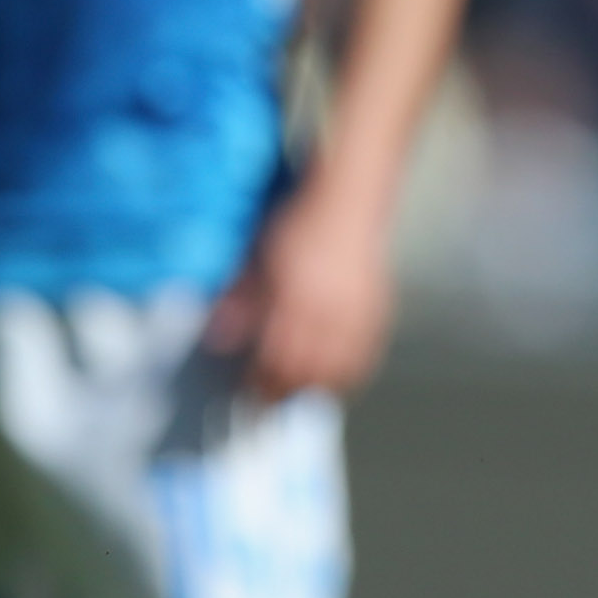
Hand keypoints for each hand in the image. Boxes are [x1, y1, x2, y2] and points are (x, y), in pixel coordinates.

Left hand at [207, 182, 394, 402]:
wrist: (351, 197)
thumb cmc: (301, 223)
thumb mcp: (260, 257)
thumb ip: (242, 298)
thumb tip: (219, 336)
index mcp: (296, 297)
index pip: (274, 358)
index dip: (259, 381)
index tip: (246, 391)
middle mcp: (329, 310)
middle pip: (305, 371)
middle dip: (284, 391)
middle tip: (267, 401)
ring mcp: (357, 312)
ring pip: (338, 369)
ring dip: (317, 386)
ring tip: (300, 392)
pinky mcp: (378, 308)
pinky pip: (366, 354)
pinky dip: (350, 371)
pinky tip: (337, 374)